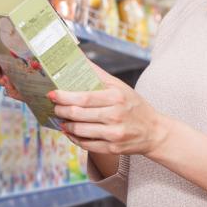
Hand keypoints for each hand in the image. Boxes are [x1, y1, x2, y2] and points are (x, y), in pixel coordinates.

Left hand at [50, 62, 166, 155]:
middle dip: (61, 111)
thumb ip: (99, 74)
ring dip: (66, 126)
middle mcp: (115, 115)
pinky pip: (86, 145)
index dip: (64, 96)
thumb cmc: (134, 105)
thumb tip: (78, 57)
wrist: (154, 131)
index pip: (84, 97)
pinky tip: (71, 132)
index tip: (52, 94)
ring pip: (80, 131)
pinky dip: (75, 139)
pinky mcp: (112, 148)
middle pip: (79, 114)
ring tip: (62, 120)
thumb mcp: (120, 87)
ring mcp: (114, 134)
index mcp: (116, 97)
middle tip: (54, 107)